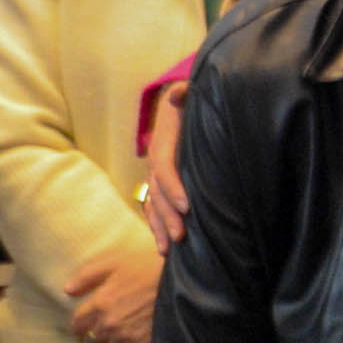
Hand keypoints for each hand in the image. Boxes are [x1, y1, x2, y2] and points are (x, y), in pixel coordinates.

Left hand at [64, 234, 163, 342]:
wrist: (183, 281)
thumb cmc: (149, 266)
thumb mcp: (116, 261)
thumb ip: (88, 275)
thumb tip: (67, 291)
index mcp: (99, 304)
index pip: (77, 324)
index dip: (80, 324)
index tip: (85, 324)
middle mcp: (109, 326)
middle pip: (91, 341)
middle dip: (94, 336)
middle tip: (104, 331)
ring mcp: (126, 341)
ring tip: (117, 341)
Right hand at [140, 84, 192, 252]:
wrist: (177, 103)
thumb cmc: (188, 101)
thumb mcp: (188, 93)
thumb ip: (184, 92)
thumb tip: (178, 93)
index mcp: (162, 143)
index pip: (165, 169)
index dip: (174, 187)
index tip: (187, 206)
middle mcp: (155, 162)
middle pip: (158, 193)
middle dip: (167, 216)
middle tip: (180, 237)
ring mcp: (155, 175)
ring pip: (154, 204)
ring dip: (159, 227)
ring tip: (167, 250)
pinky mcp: (161, 184)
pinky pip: (156, 206)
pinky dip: (159, 225)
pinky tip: (165, 245)